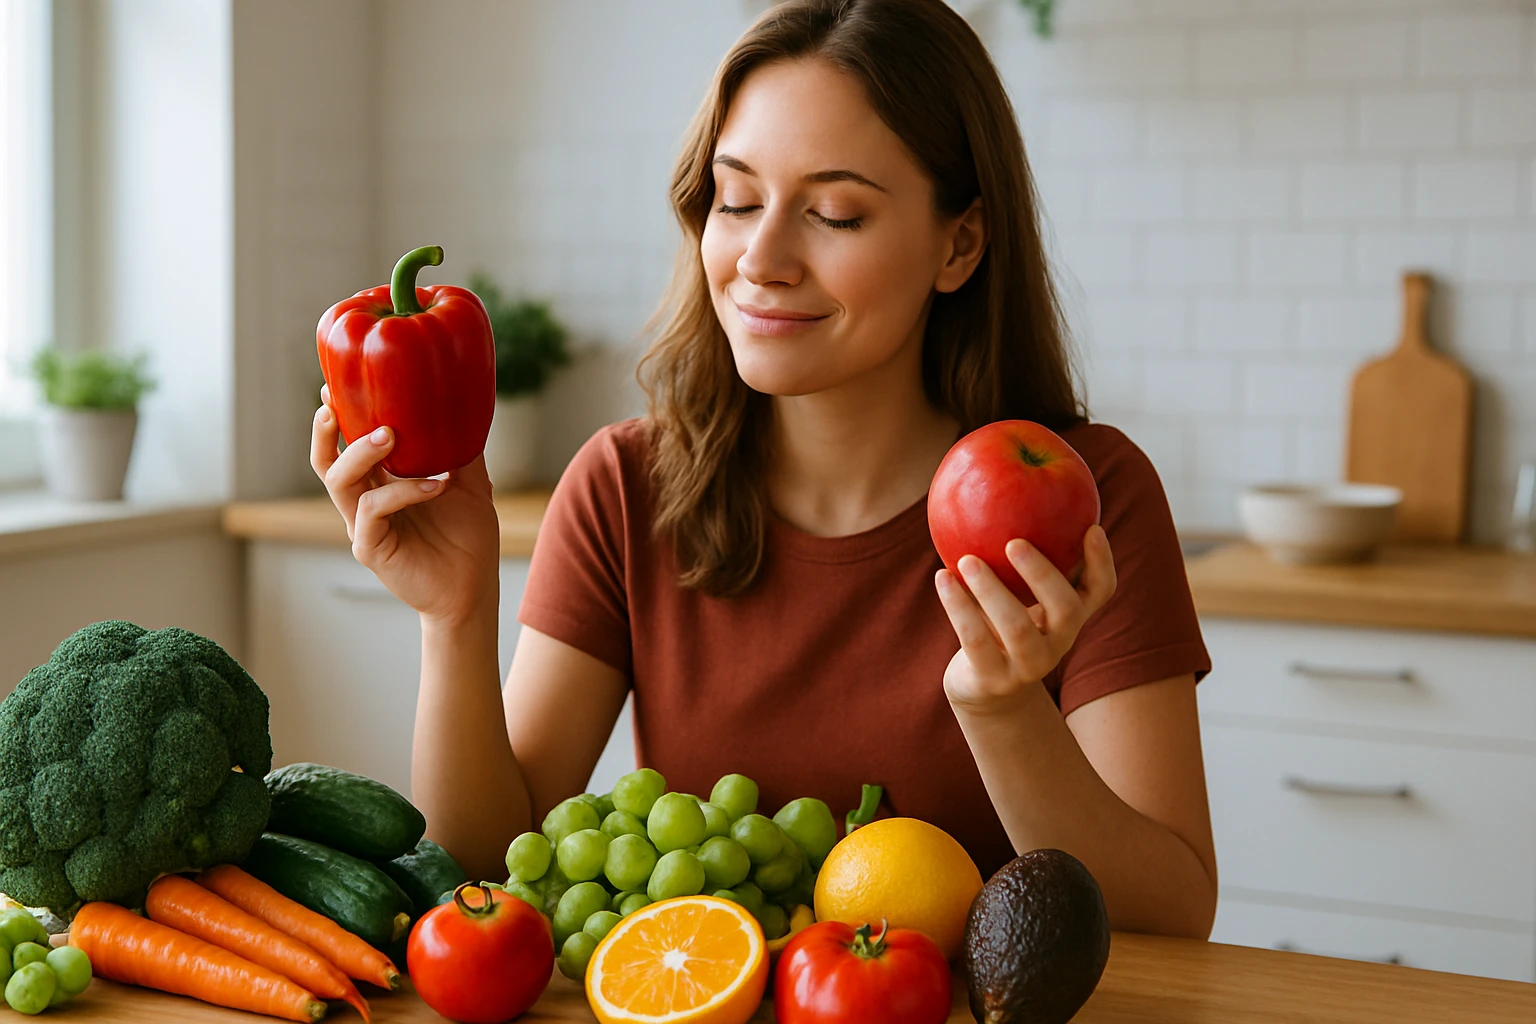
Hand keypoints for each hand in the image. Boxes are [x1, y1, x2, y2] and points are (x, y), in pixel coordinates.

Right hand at [310, 385, 501, 626]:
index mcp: (381, 485)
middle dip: (328, 430)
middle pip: (326, 462)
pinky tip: (437, 485)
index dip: (336, 419)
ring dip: (361, 454)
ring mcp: (363, 526)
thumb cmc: (468, 538)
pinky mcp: (370, 548)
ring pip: (340, 482)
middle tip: (339, 404)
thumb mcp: (470, 483)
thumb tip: (465, 407)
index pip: (346, 447)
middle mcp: (364, 503)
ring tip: (390, 434)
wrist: (474, 589)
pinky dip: (403, 491)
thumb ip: (461, 449)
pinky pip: (373, 510)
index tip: (334, 386)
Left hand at [935, 525, 1116, 712]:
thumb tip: (1007, 481)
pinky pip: (975, 641)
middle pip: (1066, 609)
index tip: (1091, 527)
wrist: (985, 689)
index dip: (1102, 562)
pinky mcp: (993, 680)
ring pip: (1017, 628)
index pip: (1101, 590)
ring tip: (966, 560)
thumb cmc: (1001, 621)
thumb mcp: (1018, 592)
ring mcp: (1028, 666)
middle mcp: (1058, 642)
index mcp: (1071, 617)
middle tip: (1015, 542)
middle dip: (1043, 574)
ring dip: (990, 591)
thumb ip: (1020, 554)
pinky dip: (957, 607)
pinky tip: (942, 578)